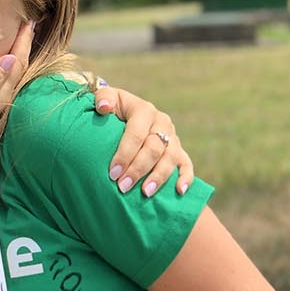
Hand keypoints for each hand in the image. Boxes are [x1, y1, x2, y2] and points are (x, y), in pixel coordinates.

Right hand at [0, 21, 34, 154]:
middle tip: (28, 22)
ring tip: (20, 35)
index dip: (23, 42)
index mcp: (1, 95)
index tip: (28, 22)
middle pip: (19, 65)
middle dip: (24, 44)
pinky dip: (5, 63)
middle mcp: (2, 98)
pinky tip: (2, 59)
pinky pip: (1, 78)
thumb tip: (10, 59)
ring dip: (17, 52)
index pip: (17, 63)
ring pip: (11, 72)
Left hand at [92, 83, 194, 197]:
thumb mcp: (105, 98)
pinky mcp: (179, 150)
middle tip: (123, 187)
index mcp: (143, 110)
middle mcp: (161, 122)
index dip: (125, 154)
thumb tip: (104, 107)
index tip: (113, 173)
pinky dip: (186, 177)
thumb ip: (102, 97)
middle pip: (154, 148)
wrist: (124, 114)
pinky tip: (179, 191)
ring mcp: (172, 136)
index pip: (136, 133)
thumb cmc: (111, 110)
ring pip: (171, 157)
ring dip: (159, 176)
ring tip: (146, 193)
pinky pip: (186, 164)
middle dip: (138, 169)